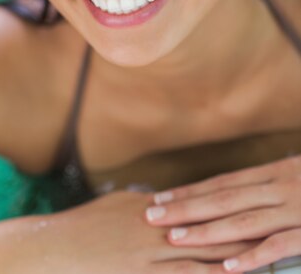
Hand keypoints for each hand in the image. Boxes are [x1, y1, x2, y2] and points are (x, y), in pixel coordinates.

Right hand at [32, 190, 258, 273]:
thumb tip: (165, 201)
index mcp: (155, 207)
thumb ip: (148, 203)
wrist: (60, 246)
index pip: (201, 206)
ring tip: (260, 259)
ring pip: (200, 256)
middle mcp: (157, 227)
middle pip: (207, 230)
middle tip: (270, 231)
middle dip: (240, 232)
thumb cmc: (88, 222)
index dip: (229, 208)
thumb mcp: (120, 203)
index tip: (256, 207)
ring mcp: (150, 253)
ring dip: (231, 259)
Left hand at [144, 155, 300, 271]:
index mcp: (275, 172)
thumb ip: (268, 187)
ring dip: (206, 231)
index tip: (159, 198)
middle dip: (185, 208)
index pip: (223, 183)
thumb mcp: (297, 176)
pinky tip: (227, 267)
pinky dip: (252, 255)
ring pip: (244, 221)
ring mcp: (295, 210)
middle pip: (224, 199)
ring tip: (174, 238)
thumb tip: (234, 195)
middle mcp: (279, 187)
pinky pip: (279, 245)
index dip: (189, 191)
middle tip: (151, 215)